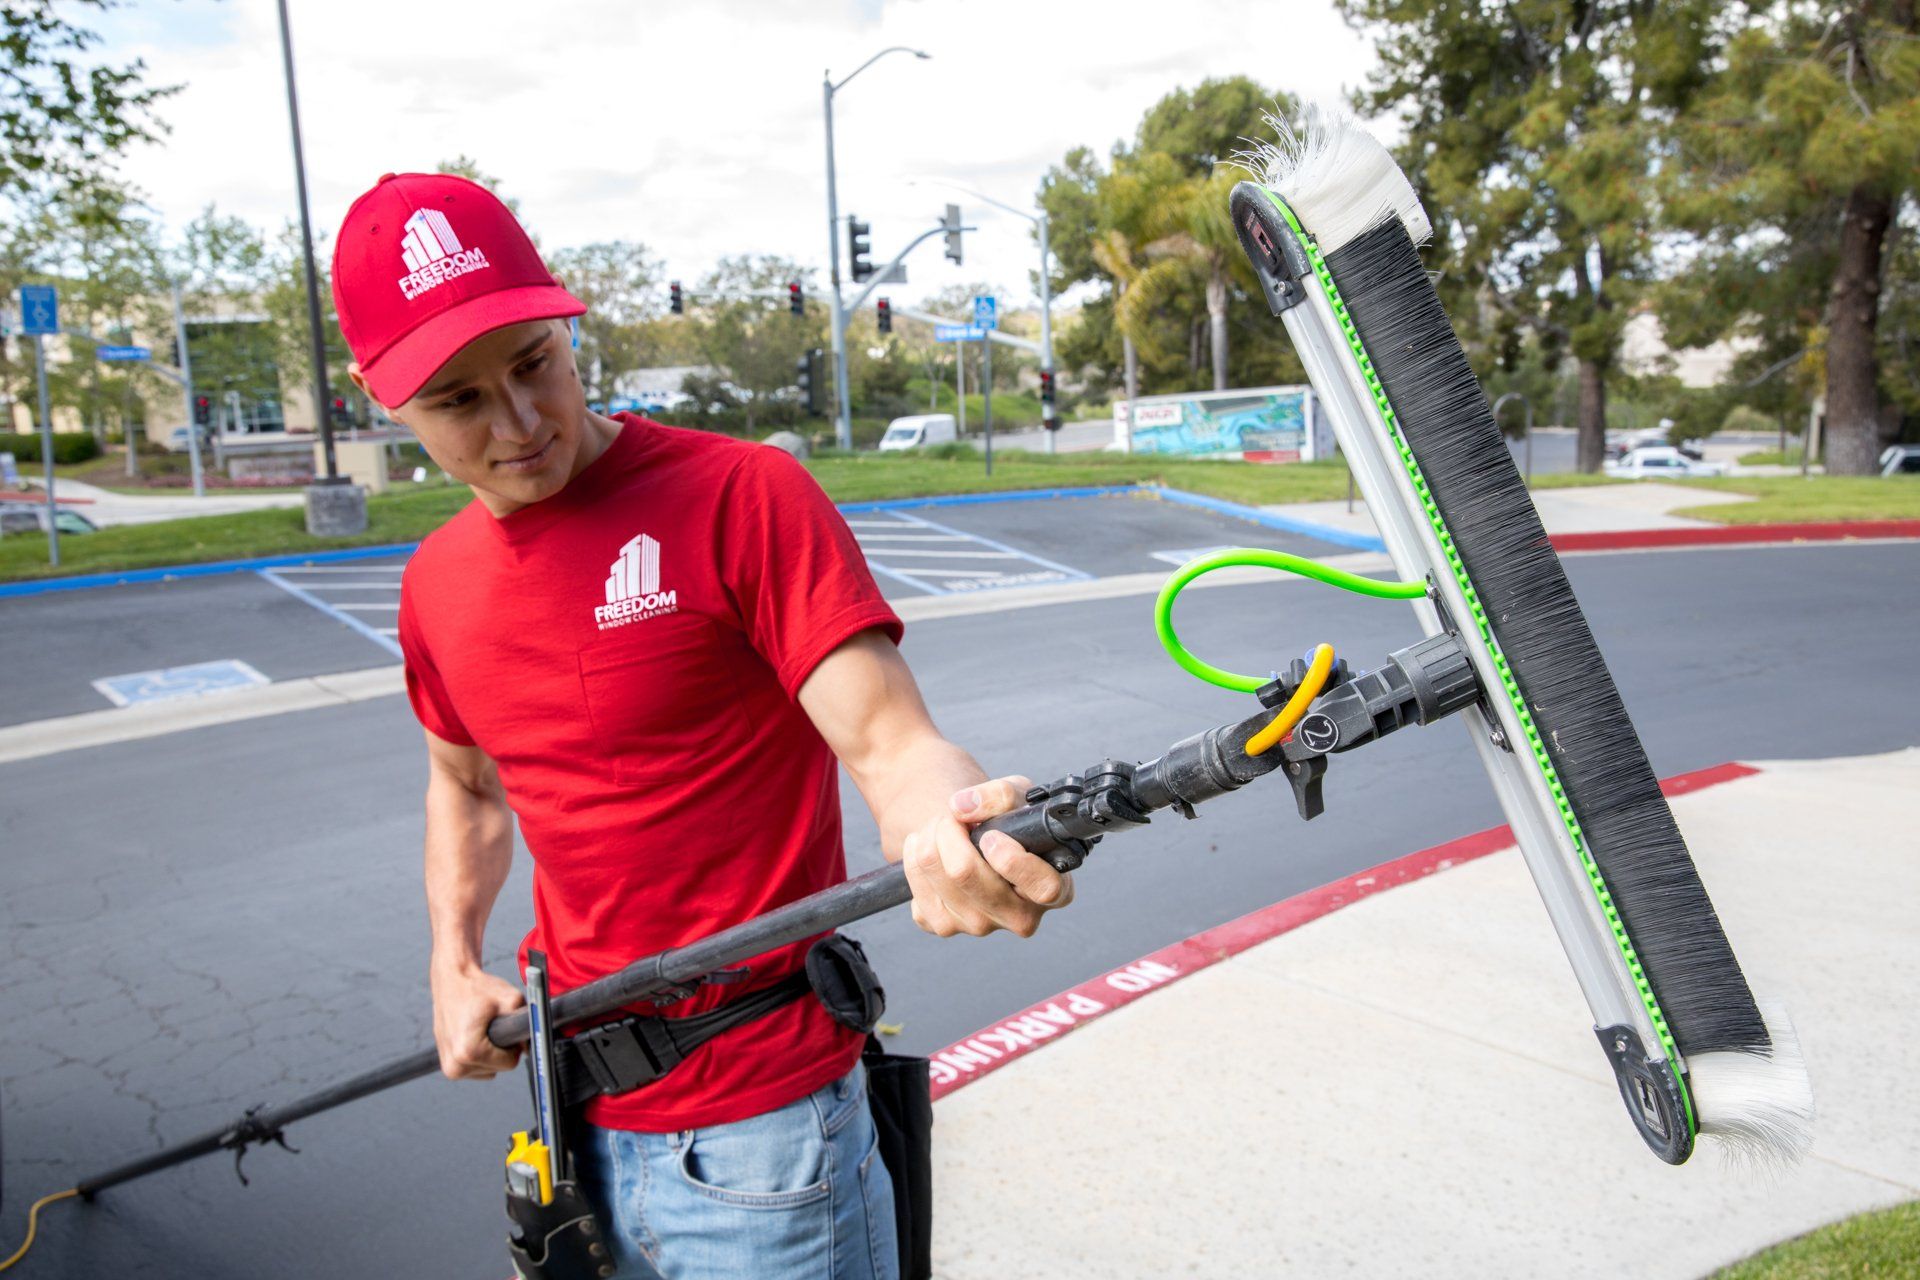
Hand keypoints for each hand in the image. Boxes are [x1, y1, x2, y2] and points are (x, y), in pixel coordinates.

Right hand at [429, 963, 524, 1079]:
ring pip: (489, 1070)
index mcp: (469, 1052)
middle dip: (502, 1049)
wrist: (452, 981)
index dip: (514, 1044)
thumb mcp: (511, 999)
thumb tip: (532, 1046)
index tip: (506, 1028)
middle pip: (499, 1068)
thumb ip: (527, 1022)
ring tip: (482, 1029)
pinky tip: (474, 1036)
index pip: (509, 1063)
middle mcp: (455, 1065)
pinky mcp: (447, 1067)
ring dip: (492, 1053)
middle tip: (493, 1026)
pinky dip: (481, 1055)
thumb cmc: (478, 989)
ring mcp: (449, 1068)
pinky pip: (477, 1068)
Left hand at [902, 775, 1074, 938]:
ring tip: (938, 826)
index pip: (1044, 888)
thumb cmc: (1008, 821)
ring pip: (939, 880)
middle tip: (951, 816)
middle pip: (968, 877)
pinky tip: (926, 850)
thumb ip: (1000, 795)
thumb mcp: (1018, 797)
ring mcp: (981, 926)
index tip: (991, 836)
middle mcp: (1020, 916)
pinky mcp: (945, 927)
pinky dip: (913, 861)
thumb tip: (962, 808)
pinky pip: (918, 893)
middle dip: (951, 833)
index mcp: (1054, 889)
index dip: (1014, 861)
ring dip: (929, 841)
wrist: (976, 839)